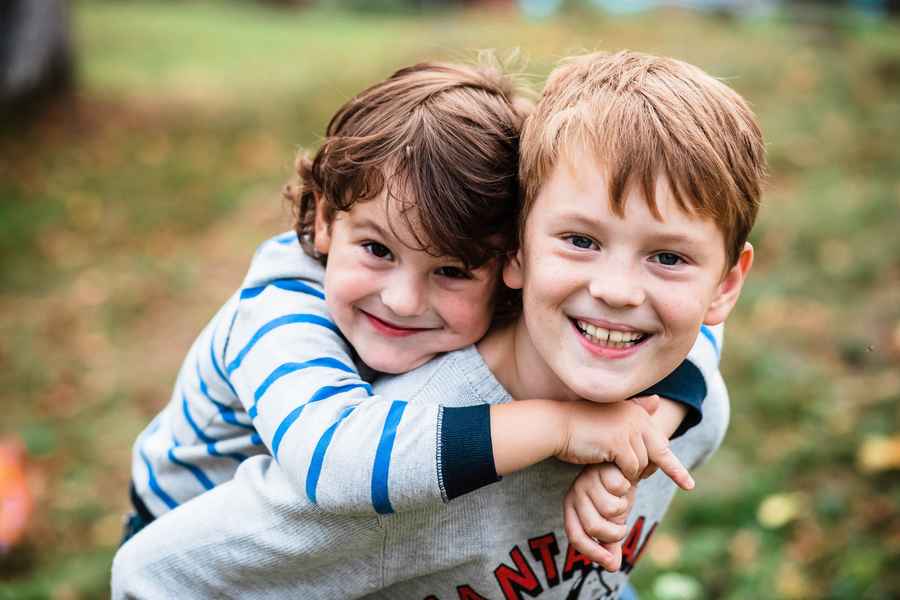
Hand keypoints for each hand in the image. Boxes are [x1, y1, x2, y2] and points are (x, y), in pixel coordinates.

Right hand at [556, 396, 694, 489]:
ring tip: (610, 469)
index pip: (661, 443)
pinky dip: (621, 475)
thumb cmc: (580, 424)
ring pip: (642, 464)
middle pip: (655, 455)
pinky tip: (607, 470)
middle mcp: (637, 417)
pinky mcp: (619, 442)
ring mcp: (629, 429)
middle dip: (654, 472)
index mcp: (637, 410)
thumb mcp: (610, 417)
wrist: (555, 426)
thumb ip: (634, 411)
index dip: (674, 467)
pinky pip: (631, 468)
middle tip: (636, 478)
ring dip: (629, 473)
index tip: (688, 486)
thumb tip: (657, 400)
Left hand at [563, 463, 634, 570]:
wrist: (621, 466)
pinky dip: (628, 488)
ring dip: (624, 507)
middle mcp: (575, 496)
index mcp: (573, 510)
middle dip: (616, 531)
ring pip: (610, 509)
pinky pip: (619, 488)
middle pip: (594, 527)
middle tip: (623, 524)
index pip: (576, 537)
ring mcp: (586, 481)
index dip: (592, 553)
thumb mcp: (612, 522)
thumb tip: (613, 568)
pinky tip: (626, 481)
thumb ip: (610, 543)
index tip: (611, 565)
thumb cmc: (614, 496)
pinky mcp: (600, 468)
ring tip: (623, 498)